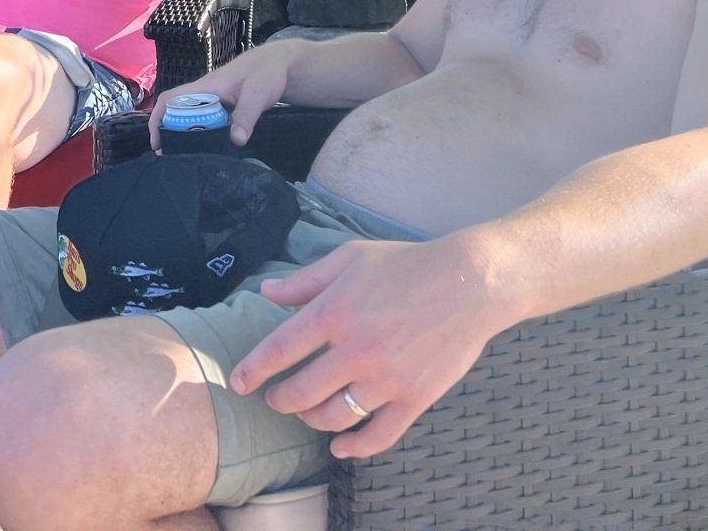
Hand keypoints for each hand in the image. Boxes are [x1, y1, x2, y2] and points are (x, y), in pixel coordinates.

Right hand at [148, 40, 294, 149]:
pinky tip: (207, 149)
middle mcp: (204, 94)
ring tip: (184, 157)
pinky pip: (205, 120)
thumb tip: (236, 141)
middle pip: (176, 111)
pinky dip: (201, 133)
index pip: (170, 99)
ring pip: (190, 117)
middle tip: (170, 157)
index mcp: (205, 88)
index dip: (158, 117)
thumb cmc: (266, 73)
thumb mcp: (257, 94)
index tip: (157, 141)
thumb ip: (246, 116)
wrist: (280, 64)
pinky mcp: (223, 107)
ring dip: (184, 134)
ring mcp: (214, 100)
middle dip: (168, 132)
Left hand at [230, 235, 507, 457]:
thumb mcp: (348, 259)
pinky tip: (339, 447)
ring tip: (307, 413)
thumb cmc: (405, 265)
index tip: (238, 384)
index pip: (278, 351)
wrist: (469, 281)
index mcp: (333, 313)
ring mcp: (386, 378)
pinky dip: (354, 447)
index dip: (252, 371)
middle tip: (274, 399)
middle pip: (300, 393)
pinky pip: (378, 435)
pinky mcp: (415, 398)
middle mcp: (355, 350)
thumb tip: (266, 292)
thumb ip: (304, 281)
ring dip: (311, 420)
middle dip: (279, 401)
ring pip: (333, 417)